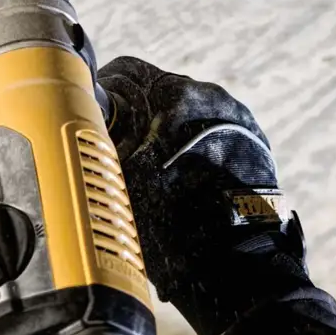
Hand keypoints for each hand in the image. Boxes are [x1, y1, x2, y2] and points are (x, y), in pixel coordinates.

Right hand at [97, 55, 312, 334]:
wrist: (235, 263)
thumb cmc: (172, 226)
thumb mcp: (118, 180)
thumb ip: (98, 141)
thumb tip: (82, 120)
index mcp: (171, 95)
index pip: (124, 71)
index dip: (102, 92)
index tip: (92, 117)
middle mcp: (208, 95)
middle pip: (156, 91)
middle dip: (135, 117)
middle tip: (117, 152)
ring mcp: (235, 117)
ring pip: (184, 113)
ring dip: (165, 133)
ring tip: (153, 173)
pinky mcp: (253, 141)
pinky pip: (211, 133)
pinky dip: (192, 148)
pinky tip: (183, 181)